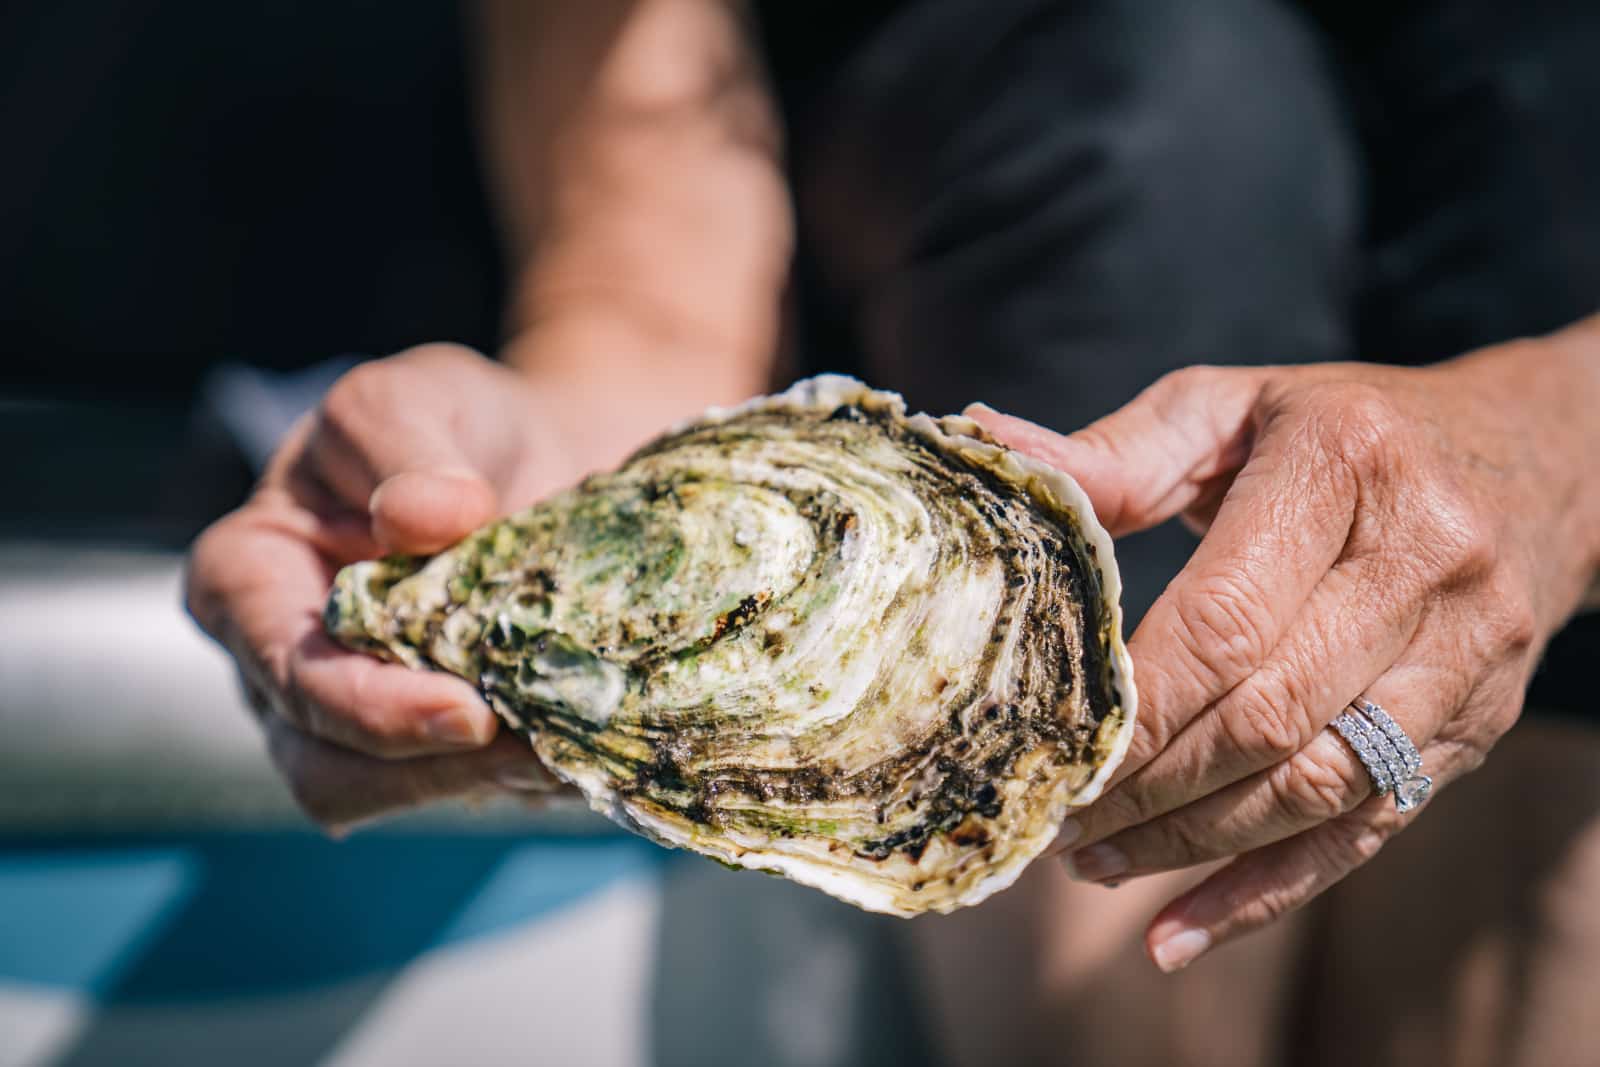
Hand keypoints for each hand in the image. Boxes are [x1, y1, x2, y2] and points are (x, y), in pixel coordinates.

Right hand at [187, 343, 591, 826]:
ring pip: (387, 796)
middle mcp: (283, 663)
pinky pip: (458, 791)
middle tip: (534, 749)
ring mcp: (351, 715)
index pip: (285, 669)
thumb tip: (419, 519)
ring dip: (481, 786)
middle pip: (325, 765)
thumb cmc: (454, 424)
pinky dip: (520, 781)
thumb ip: (403, 443)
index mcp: (249, 575)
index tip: (467, 712)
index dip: (368, 708)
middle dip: (430, 770)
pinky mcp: (426, 746)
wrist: (542, 455)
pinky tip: (581, 750)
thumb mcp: (417, 395)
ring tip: (567, 754)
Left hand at [970, 331, 1599, 971]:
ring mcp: (1466, 655)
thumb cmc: (1344, 425)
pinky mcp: (1476, 724)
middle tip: (1056, 819)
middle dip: (1151, 785)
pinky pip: (1367, 832)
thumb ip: (1117, 448)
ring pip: (1316, 787)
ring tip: (1094, 862)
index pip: (1226, 618)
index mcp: (1346, 465)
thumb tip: (985, 441)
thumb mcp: (1234, 407)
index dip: (1138, 703)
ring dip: (1193, 844)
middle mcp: (1424, 563)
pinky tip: (1177, 932)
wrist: (1537, 455)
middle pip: (1270, 716)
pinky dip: (1267, 891)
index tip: (1056, 749)